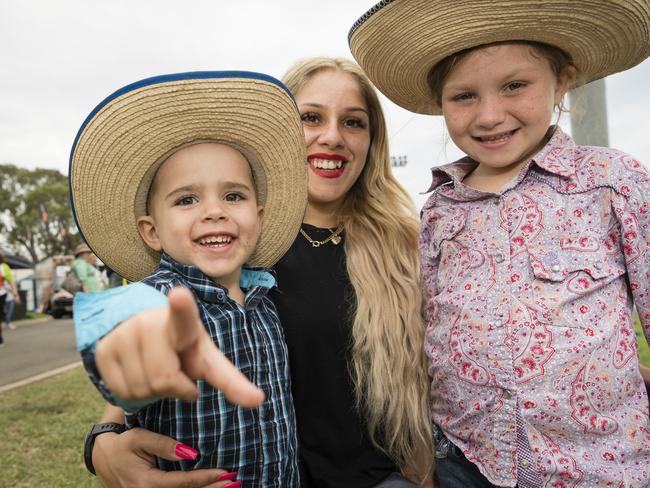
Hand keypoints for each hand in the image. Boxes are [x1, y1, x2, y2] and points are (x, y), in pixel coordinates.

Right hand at [93, 428, 239, 487]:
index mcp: (146, 483)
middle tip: (236, 482)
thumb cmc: (123, 445)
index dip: (206, 478)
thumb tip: (191, 453)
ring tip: (231, 487)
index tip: (226, 473)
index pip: (182, 483)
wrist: (102, 459)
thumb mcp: (140, 438)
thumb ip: (164, 445)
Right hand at [95, 286, 263, 405]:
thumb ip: (232, 381)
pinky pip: (120, 392)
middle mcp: (149, 322)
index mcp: (183, 323)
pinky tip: (139, 375)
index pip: (183, 316)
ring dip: (154, 393)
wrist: (146, 334)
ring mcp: (123, 333)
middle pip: (164, 380)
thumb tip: (259, 401)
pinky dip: (134, 395)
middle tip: (175, 372)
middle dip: (175, 388)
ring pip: (141, 389)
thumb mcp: (207, 360)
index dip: (181, 307)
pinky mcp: (103, 348)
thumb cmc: (183, 349)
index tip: (180, 296)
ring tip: (157, 371)